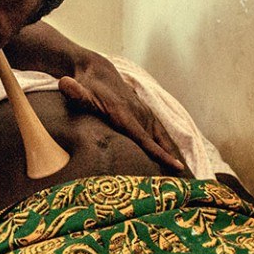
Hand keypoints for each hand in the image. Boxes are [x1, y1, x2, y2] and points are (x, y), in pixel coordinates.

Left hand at [58, 51, 184, 169]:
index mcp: (125, 114)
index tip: (176, 168)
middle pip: (160, 142)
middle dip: (174, 161)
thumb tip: (65, 83)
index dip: (160, 154)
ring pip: (164, 138)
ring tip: (188, 178)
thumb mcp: (77, 90)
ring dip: (176, 156)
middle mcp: (140, 114)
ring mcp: (145, 113)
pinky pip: (161, 133)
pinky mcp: (146, 114)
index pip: (145, 139)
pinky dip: (171, 147)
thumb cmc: (85, 86)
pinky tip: (177, 160)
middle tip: (188, 183)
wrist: (96, 70)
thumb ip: (74, 92)